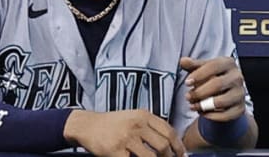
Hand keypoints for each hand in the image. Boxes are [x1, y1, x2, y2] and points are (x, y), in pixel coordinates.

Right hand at [63, 109, 185, 156]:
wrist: (86, 125)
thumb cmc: (112, 124)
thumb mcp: (132, 117)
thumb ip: (150, 127)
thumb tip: (172, 144)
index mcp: (143, 115)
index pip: (169, 131)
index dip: (179, 146)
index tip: (182, 155)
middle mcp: (136, 125)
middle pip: (163, 145)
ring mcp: (126, 138)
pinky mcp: (115, 151)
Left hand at [180, 57, 246, 121]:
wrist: (227, 92)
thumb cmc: (212, 77)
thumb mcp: (202, 68)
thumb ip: (192, 65)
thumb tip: (183, 61)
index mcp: (228, 63)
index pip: (213, 66)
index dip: (199, 74)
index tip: (187, 82)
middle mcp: (237, 77)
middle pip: (217, 84)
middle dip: (199, 92)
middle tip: (187, 97)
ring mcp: (240, 93)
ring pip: (221, 102)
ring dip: (203, 105)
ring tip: (193, 105)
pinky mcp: (240, 108)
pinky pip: (225, 115)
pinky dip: (210, 116)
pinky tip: (201, 112)